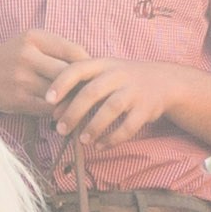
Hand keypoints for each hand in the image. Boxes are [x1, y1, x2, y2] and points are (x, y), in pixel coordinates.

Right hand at [0, 29, 91, 120]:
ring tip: (82, 104)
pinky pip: (49, 108)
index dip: (89, 64)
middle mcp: (27, 56)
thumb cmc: (11, 58)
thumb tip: (92, 64)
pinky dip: (59, 111)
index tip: (92, 73)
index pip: (74, 51)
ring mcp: (22, 79)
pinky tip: (63, 112)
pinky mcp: (19, 99)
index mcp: (33, 37)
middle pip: (70, 73)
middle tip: (92, 92)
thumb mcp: (30, 42)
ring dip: (73, 100)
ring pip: (61, 93)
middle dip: (83, 84)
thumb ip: (58, 48)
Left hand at [40, 54, 174, 150]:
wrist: (163, 81)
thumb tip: (52, 111)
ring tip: (82, 140)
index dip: (61, 83)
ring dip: (94, 126)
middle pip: (92, 92)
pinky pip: (129, 126)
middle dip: (74, 112)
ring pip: (111, 109)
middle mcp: (118, 75)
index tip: (47, 100)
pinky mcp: (146, 109)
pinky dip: (113, 139)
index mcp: (103, 64)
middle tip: (60, 130)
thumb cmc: (122, 80)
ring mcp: (134, 91)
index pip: (78, 69)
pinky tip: (100, 146)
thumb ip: (79, 88)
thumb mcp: (103, 74)